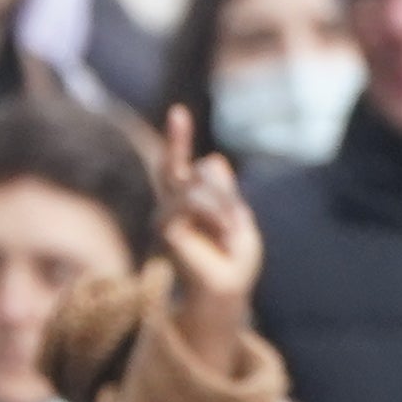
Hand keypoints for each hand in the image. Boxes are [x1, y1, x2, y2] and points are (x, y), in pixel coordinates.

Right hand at [156, 109, 261, 375]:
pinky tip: (224, 231)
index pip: (177, 166)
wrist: (228, 290)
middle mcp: (170, 207)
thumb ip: (223, 192)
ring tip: (229, 231)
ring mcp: (165, 216)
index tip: (178, 112)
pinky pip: (193, 200)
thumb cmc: (233, 262)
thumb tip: (213, 159)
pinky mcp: (166, 226)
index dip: (177, 139)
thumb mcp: (236, 218)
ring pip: (197, 182)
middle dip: (193, 161)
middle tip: (202, 165)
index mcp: (187, 205)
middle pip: (180, 169)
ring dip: (223, 204)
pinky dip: (215, 212)